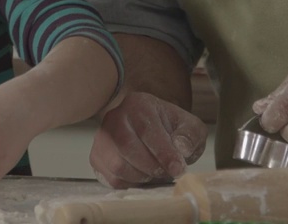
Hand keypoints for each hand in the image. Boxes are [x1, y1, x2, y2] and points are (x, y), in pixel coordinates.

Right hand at [89, 92, 206, 187]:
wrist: (151, 129)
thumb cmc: (170, 128)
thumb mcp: (189, 126)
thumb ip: (190, 135)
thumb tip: (181, 148)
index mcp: (138, 104)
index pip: (146, 130)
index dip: (163, 153)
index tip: (178, 169)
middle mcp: (115, 117)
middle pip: (128, 148)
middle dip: (152, 167)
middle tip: (168, 172)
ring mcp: (102, 137)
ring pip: (118, 166)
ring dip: (142, 176)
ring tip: (156, 173)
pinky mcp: (97, 157)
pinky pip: (112, 179)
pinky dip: (131, 183)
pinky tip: (143, 176)